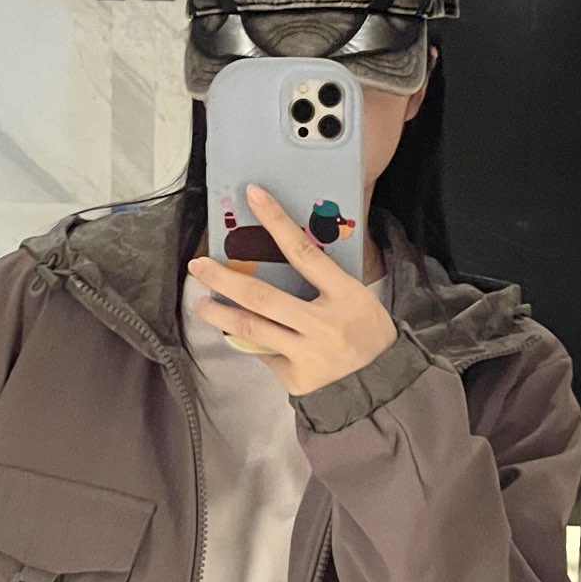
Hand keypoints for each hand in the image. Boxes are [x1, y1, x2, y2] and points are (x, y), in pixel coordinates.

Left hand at [188, 184, 396, 395]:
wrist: (382, 385)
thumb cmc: (368, 334)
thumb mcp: (358, 298)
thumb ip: (323, 281)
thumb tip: (279, 257)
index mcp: (346, 296)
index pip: (304, 253)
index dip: (277, 222)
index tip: (253, 196)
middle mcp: (324, 324)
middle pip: (263, 297)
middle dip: (224, 279)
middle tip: (198, 266)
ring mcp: (307, 354)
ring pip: (252, 329)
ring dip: (219, 314)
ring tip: (199, 304)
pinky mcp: (295, 378)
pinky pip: (263, 353)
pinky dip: (250, 342)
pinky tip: (239, 335)